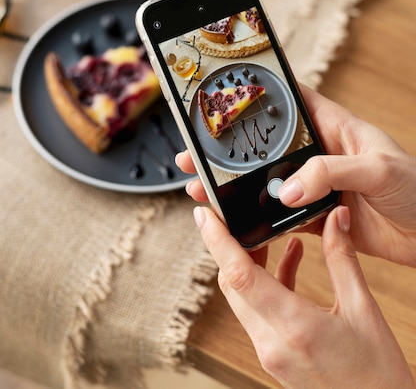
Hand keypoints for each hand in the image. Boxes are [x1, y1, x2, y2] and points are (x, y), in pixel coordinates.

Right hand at [177, 86, 415, 266]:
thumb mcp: (378, 168)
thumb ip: (331, 172)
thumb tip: (287, 189)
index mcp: (335, 126)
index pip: (293, 100)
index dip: (261, 92)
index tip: (226, 89)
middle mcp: (320, 153)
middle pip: (267, 145)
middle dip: (232, 146)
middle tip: (198, 150)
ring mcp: (316, 184)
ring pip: (267, 181)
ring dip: (237, 185)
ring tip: (202, 186)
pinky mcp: (317, 215)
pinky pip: (280, 215)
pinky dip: (257, 217)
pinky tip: (235, 218)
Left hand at [193, 204, 414, 388]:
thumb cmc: (377, 373)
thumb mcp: (363, 308)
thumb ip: (342, 258)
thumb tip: (335, 217)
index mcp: (295, 327)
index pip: (239, 276)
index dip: (217, 241)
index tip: (205, 216)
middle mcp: (272, 344)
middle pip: (232, 284)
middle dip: (229, 247)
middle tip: (237, 218)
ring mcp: (270, 354)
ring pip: (241, 298)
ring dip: (250, 265)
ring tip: (269, 236)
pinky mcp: (274, 357)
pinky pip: (257, 312)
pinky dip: (266, 285)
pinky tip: (288, 263)